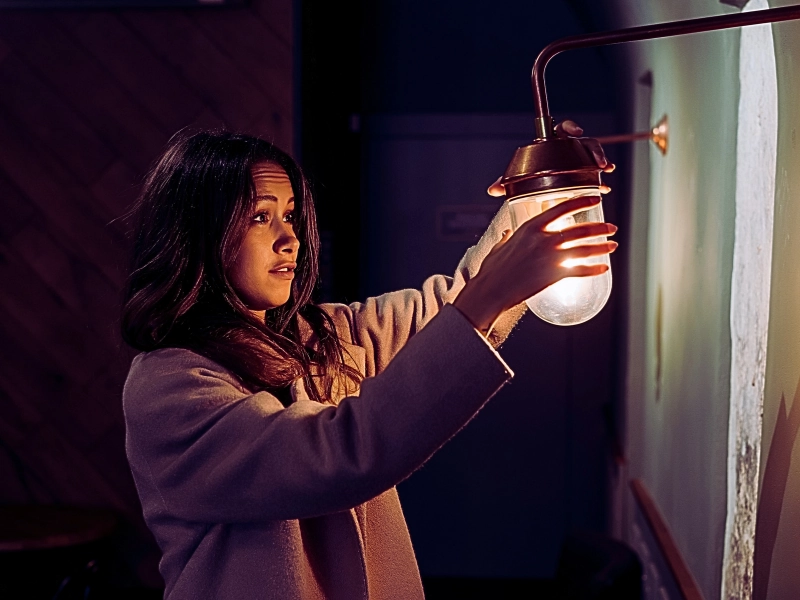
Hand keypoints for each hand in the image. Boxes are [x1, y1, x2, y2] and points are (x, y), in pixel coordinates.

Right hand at [453, 194, 616, 332]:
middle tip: (611, 228)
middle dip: (599, 228)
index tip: (595, 199)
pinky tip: (604, 268)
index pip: (562, 208)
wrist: (492, 291)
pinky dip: (594, 269)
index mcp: (531, 227)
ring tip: (613, 245)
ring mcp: (551, 257)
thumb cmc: (492, 270)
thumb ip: (508, 239)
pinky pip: (581, 270)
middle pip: (580, 229)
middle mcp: (544, 239)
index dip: (582, 202)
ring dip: (602, 246)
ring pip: (585, 249)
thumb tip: (507, 235)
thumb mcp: (499, 247)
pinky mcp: (555, 275)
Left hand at [487, 120, 614, 196]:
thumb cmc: (527, 176)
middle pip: (583, 142)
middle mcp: (567, 150)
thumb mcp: (517, 177)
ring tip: (605, 169)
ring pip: (592, 155)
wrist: (536, 190)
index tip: (576, 132)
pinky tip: (604, 185)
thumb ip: (506, 181)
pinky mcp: (583, 173)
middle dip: (593, 148)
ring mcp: (577, 160)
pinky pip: (594, 172)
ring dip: (600, 160)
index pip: (562, 129)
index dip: (570, 127)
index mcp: (551, 144)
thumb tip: (492, 190)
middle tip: (598, 160)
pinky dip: (600, 178)